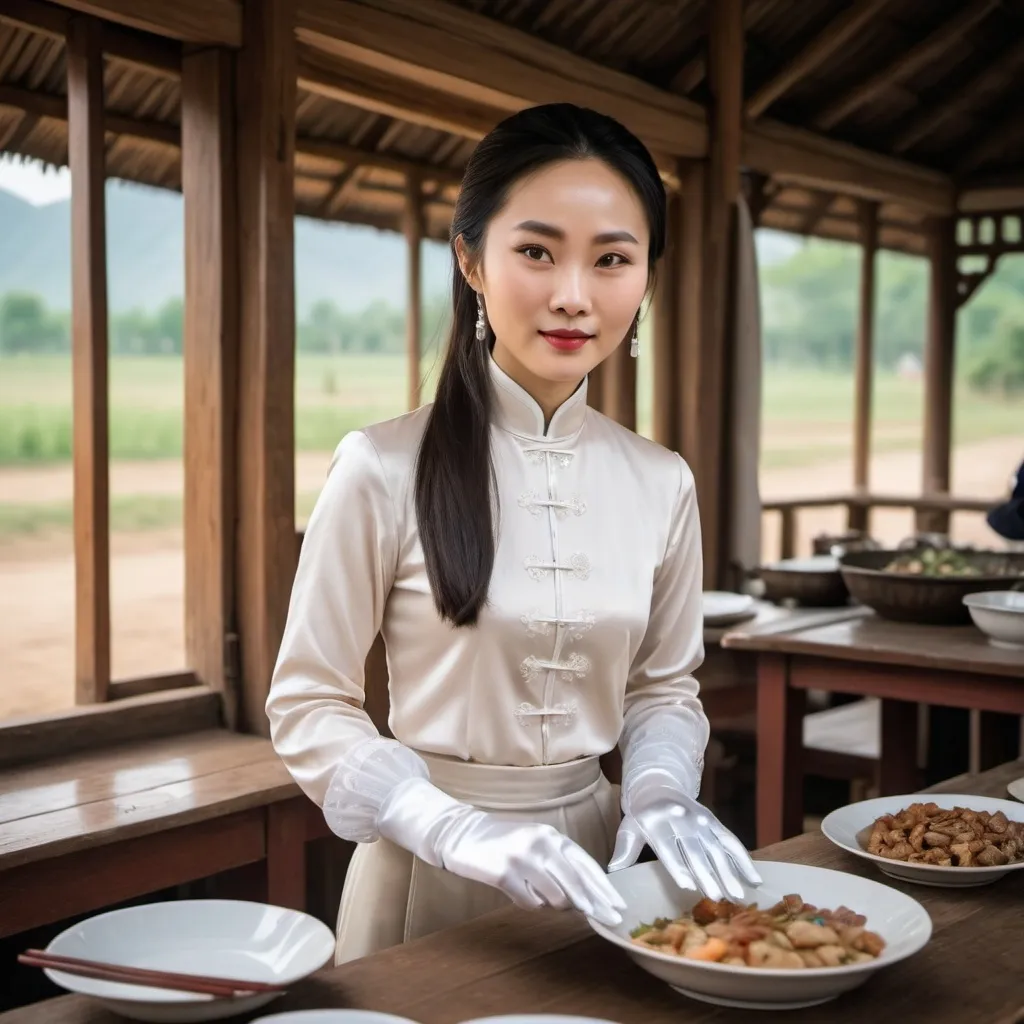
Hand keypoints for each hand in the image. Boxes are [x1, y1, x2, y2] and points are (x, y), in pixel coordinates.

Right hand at [376, 776, 625, 926]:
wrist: (462, 833)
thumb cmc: (504, 841)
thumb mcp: (536, 844)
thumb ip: (559, 864)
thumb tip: (584, 897)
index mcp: (552, 835)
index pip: (585, 864)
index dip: (604, 887)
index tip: (618, 906)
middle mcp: (541, 843)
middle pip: (577, 882)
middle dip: (595, 905)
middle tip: (609, 921)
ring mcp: (523, 857)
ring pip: (555, 897)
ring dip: (552, 903)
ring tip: (536, 892)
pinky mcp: (504, 874)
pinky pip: (529, 903)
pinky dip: (528, 902)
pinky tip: (517, 891)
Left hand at [608, 775, 760, 901]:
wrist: (658, 785)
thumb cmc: (642, 815)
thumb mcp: (629, 827)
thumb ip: (625, 848)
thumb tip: (613, 870)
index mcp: (657, 822)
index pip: (667, 847)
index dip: (677, 865)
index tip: (687, 885)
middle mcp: (681, 820)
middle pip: (695, 850)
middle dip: (707, 874)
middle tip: (718, 897)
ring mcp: (701, 821)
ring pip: (716, 848)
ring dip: (729, 871)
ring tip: (738, 895)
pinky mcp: (714, 822)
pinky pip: (731, 841)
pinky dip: (744, 859)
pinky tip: (754, 879)